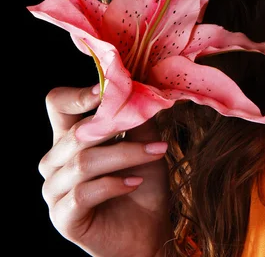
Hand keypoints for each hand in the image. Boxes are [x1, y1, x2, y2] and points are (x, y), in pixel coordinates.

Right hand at [39, 85, 172, 256]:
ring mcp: (55, 191)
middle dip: (114, 125)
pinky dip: (114, 184)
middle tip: (144, 119)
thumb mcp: (143, 143)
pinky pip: (84, 193)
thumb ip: (136, 117)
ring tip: (157, 152)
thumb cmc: (142, 183)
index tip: (105, 89)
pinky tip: (135, 182)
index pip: (57, 104)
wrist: (149, 231)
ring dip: (125, 154)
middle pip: (76, 133)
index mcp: (69, 138)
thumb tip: (140, 85)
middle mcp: (55, 162)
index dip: (77, 95)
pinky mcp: (63, 217)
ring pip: (84, 162)